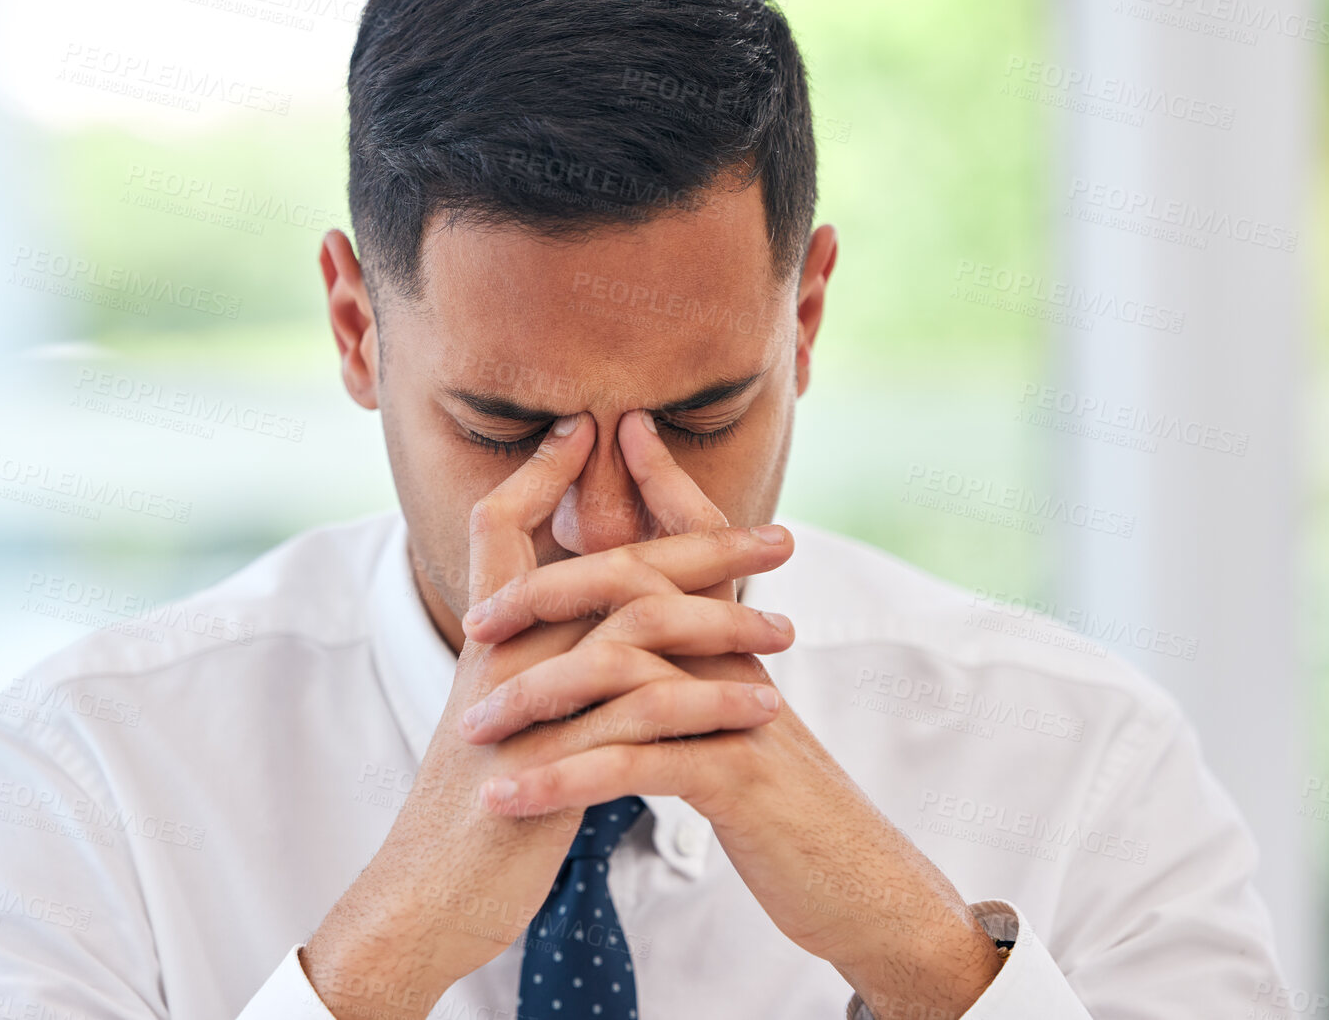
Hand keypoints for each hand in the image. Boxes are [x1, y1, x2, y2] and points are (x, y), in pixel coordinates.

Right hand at [301, 413, 793, 1019]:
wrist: (424, 897)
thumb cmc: (478, 809)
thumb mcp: (510, 723)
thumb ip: (547, 670)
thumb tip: (596, 639)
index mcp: (493, 638)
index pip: (505, 526)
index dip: (544, 473)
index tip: (593, 429)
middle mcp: (505, 655)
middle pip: (604, 565)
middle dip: (697, 540)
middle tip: (779, 536)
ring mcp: (526, 704)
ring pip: (632, 630)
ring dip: (721, 621)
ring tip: (788, 632)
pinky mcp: (552, 762)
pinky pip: (641, 716)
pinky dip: (708, 704)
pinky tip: (762, 706)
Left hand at [460, 409, 1005, 1019]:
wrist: (855, 882)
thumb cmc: (778, 797)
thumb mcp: (735, 713)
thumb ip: (696, 649)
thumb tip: (641, 604)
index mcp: (733, 640)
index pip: (680, 548)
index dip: (636, 499)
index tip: (590, 445)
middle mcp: (739, 660)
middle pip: (641, 590)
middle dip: (551, 594)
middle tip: (477, 627)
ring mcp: (739, 714)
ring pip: (629, 674)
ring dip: (540, 698)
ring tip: (473, 731)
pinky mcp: (738, 778)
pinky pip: (637, 765)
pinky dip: (565, 780)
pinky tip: (510, 800)